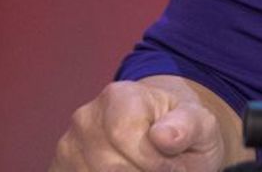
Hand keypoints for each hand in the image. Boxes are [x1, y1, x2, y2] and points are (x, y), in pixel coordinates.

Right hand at [50, 76, 233, 171]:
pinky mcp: (61, 168)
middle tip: (162, 169)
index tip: (172, 165)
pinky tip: (130, 170)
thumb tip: (163, 136)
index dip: (152, 160)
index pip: (124, 134)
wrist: (164, 136)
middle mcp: (86, 118)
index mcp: (120, 96)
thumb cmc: (182, 129)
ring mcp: (69, 145)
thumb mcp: (200, 124)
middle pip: (107, 165)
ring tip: (147, 169)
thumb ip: (187, 126)